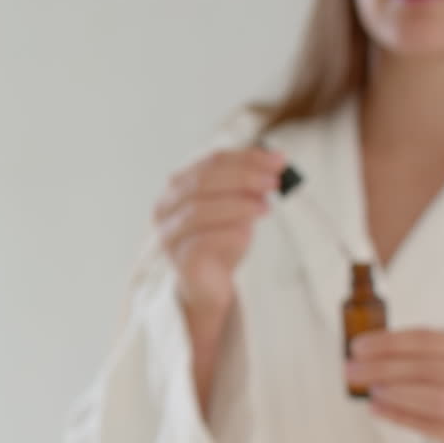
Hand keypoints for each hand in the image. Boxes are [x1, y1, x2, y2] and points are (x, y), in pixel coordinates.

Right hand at [155, 148, 282, 314]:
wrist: (209, 284)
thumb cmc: (221, 240)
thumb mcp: (238, 205)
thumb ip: (249, 184)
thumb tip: (276, 162)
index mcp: (178, 187)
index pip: (211, 162)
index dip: (246, 158)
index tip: (278, 161)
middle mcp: (165, 207)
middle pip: (202, 181)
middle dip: (242, 178)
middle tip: (273, 183)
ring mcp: (169, 233)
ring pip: (198, 209)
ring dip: (236, 205)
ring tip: (265, 208)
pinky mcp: (179, 259)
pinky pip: (203, 241)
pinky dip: (230, 233)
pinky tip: (247, 235)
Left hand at [348, 329, 443, 442]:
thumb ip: (424, 361)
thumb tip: (371, 357)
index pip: (428, 339)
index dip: (388, 342)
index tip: (358, 347)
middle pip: (426, 368)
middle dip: (381, 368)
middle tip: (351, 370)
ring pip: (435, 399)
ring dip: (395, 393)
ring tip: (371, 391)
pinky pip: (435, 428)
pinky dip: (401, 416)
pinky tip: (378, 409)